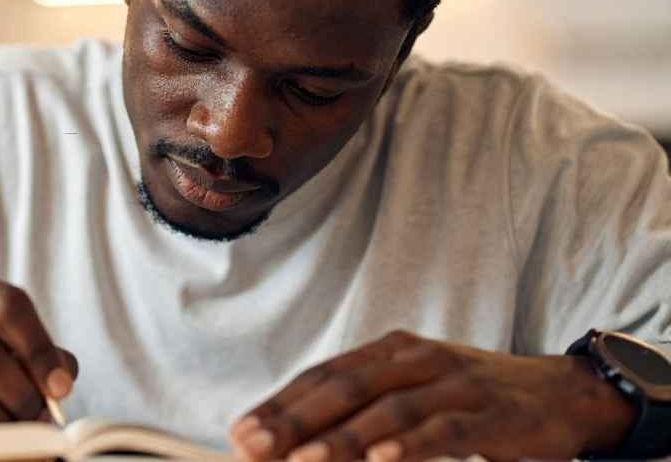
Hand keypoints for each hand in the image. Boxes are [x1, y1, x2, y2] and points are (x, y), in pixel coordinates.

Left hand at [229, 330, 636, 461]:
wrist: (562, 394)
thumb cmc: (471, 398)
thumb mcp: (415, 392)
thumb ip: (364, 409)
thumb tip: (301, 440)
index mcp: (391, 351)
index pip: (324, 375)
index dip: (280, 403)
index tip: (240, 433)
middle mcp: (416, 359)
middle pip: (345, 387)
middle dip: (294, 419)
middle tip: (253, 446)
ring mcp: (455, 384)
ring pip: (389, 409)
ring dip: (343, 437)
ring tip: (304, 461)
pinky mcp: (491, 414)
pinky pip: (446, 430)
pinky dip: (411, 445)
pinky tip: (382, 460)